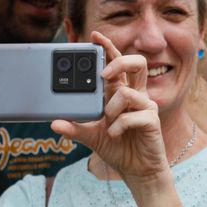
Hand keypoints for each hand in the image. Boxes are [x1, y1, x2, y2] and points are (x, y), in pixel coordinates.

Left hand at [51, 31, 167, 184]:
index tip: (94, 36)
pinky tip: (115, 134)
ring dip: (112, 108)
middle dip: (119, 62)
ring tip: (108, 123)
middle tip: (103, 74)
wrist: (137, 171)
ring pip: (128, 92)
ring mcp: (145, 107)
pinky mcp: (152, 120)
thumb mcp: (91, 137)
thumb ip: (74, 128)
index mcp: (121, 93)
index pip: (117, 63)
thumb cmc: (118, 148)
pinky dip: (119, 126)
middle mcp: (135, 96)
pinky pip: (133, 115)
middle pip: (137, 64)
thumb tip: (53, 123)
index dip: (108, 48)